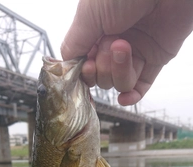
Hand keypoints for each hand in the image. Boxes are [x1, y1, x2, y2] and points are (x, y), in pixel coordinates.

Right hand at [61, 0, 192, 105]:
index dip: (83, 71)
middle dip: (103, 68)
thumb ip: (74, 42)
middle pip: (100, 77)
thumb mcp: (89, 14)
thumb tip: (65, 64)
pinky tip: (124, 98)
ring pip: (119, 82)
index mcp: (96, 30)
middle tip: (110, 46)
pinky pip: (140, 87)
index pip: (83, 63)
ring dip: (119, 70)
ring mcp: (135, 52)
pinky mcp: (154, 59)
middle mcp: (114, 43)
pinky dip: (131, 96)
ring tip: (125, 47)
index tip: (86, 66)